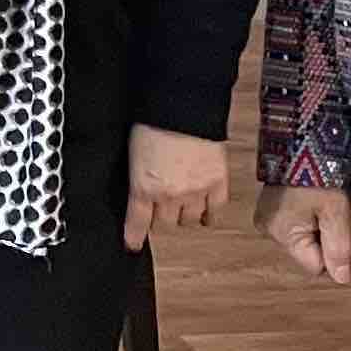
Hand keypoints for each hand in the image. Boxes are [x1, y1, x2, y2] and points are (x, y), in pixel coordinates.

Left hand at [121, 123, 227, 249]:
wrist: (184, 106)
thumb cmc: (153, 119)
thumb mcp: (133, 151)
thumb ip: (138, 174)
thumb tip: (138, 184)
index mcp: (142, 186)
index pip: (137, 222)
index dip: (134, 237)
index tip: (133, 245)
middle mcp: (169, 195)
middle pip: (164, 224)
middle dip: (161, 218)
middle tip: (161, 210)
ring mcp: (195, 192)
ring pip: (189, 220)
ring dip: (184, 215)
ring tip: (183, 207)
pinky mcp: (217, 183)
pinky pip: (216, 211)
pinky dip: (210, 215)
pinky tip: (207, 215)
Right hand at [253, 179, 350, 283]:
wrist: (303, 140)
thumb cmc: (318, 172)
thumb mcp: (336, 212)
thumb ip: (339, 248)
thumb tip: (342, 279)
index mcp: (281, 234)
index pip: (315, 266)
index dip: (332, 251)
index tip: (335, 224)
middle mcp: (268, 230)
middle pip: (307, 252)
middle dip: (322, 236)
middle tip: (327, 209)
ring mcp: (266, 218)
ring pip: (302, 238)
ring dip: (315, 225)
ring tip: (317, 200)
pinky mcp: (268, 207)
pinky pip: (294, 224)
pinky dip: (306, 216)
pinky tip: (308, 199)